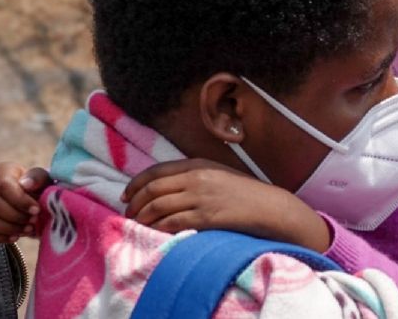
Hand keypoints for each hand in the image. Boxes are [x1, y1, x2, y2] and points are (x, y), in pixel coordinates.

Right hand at [0, 162, 51, 242]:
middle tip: (32, 223)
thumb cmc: (36, 188)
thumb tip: (26, 184)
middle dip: (15, 216)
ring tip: (26, 231)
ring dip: (7, 228)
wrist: (28, 201)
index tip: (36, 211)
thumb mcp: (42, 181)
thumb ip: (38, 179)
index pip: (5, 185)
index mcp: (3, 171)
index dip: (20, 200)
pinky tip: (14, 237)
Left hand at [123, 159, 330, 251]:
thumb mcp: (219, 175)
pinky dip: (157, 228)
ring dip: (142, 218)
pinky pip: (171, 222)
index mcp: (198, 164)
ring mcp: (200, 197)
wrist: (270, 207)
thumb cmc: (245, 193)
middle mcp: (196, 178)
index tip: (126, 195)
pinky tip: (154, 233)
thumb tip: (166, 187)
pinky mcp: (205, 216)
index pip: (156, 171)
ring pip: (157, 206)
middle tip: (129, 214)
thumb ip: (194, 176)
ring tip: (138, 226)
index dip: (136, 184)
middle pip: (152, 189)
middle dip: (135, 203)